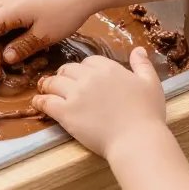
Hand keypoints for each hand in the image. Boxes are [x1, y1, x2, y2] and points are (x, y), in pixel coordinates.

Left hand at [31, 47, 165, 158]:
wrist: (137, 140)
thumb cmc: (148, 114)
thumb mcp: (151, 84)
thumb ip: (142, 65)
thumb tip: (138, 49)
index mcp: (109, 69)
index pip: (89, 61)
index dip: (85, 69)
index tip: (83, 77)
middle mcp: (89, 78)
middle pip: (69, 69)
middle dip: (65, 75)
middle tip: (62, 84)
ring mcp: (76, 94)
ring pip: (54, 82)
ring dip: (48, 85)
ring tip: (46, 90)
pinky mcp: (66, 112)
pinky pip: (46, 102)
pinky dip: (39, 101)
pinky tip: (37, 103)